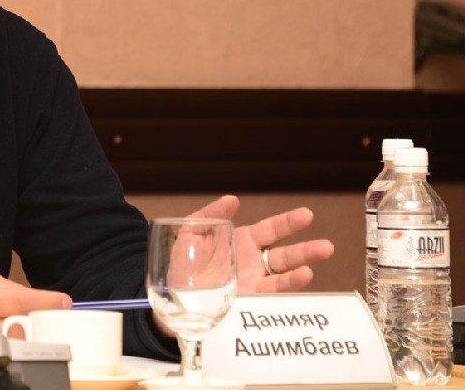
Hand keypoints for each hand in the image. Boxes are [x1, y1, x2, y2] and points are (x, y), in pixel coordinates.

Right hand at [0, 273, 71, 343]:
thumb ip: (13, 291)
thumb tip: (44, 300)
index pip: (21, 300)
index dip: (46, 302)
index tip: (63, 303)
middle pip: (21, 327)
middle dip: (37, 325)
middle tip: (44, 321)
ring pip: (15, 345)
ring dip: (26, 339)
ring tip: (23, 332)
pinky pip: (4, 355)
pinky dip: (13, 349)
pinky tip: (9, 342)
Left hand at [189, 195, 334, 292]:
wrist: (173, 294)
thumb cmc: (183, 262)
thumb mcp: (191, 232)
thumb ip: (211, 215)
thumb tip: (232, 199)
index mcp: (243, 241)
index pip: (271, 230)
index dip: (289, 223)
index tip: (307, 215)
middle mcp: (254, 261)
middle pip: (286, 254)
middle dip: (306, 251)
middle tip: (326, 247)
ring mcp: (254, 282)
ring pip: (283, 276)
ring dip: (300, 273)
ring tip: (311, 270)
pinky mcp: (249, 301)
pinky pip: (270, 295)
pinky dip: (284, 290)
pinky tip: (295, 283)